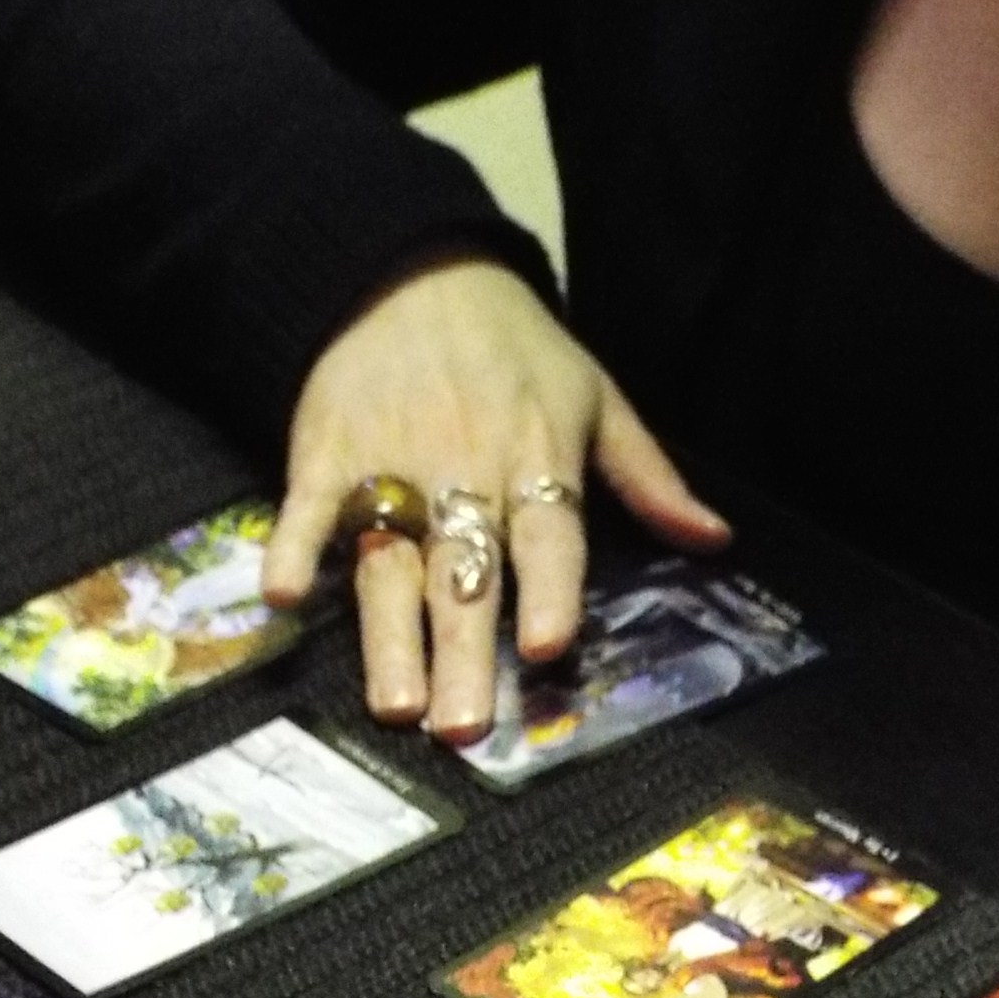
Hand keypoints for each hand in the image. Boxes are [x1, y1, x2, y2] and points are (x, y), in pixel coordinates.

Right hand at [260, 257, 730, 740]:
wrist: (412, 269)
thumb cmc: (515, 347)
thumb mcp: (595, 396)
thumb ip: (649, 479)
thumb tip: (715, 540)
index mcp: (536, 459)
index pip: (549, 533)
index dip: (549, 588)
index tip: (546, 646)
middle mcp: (464, 471)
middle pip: (466, 574)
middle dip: (465, 651)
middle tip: (465, 728)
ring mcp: (390, 465)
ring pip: (391, 561)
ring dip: (390, 635)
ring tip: (396, 706)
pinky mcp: (326, 451)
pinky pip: (309, 506)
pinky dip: (293, 547)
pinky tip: (283, 597)